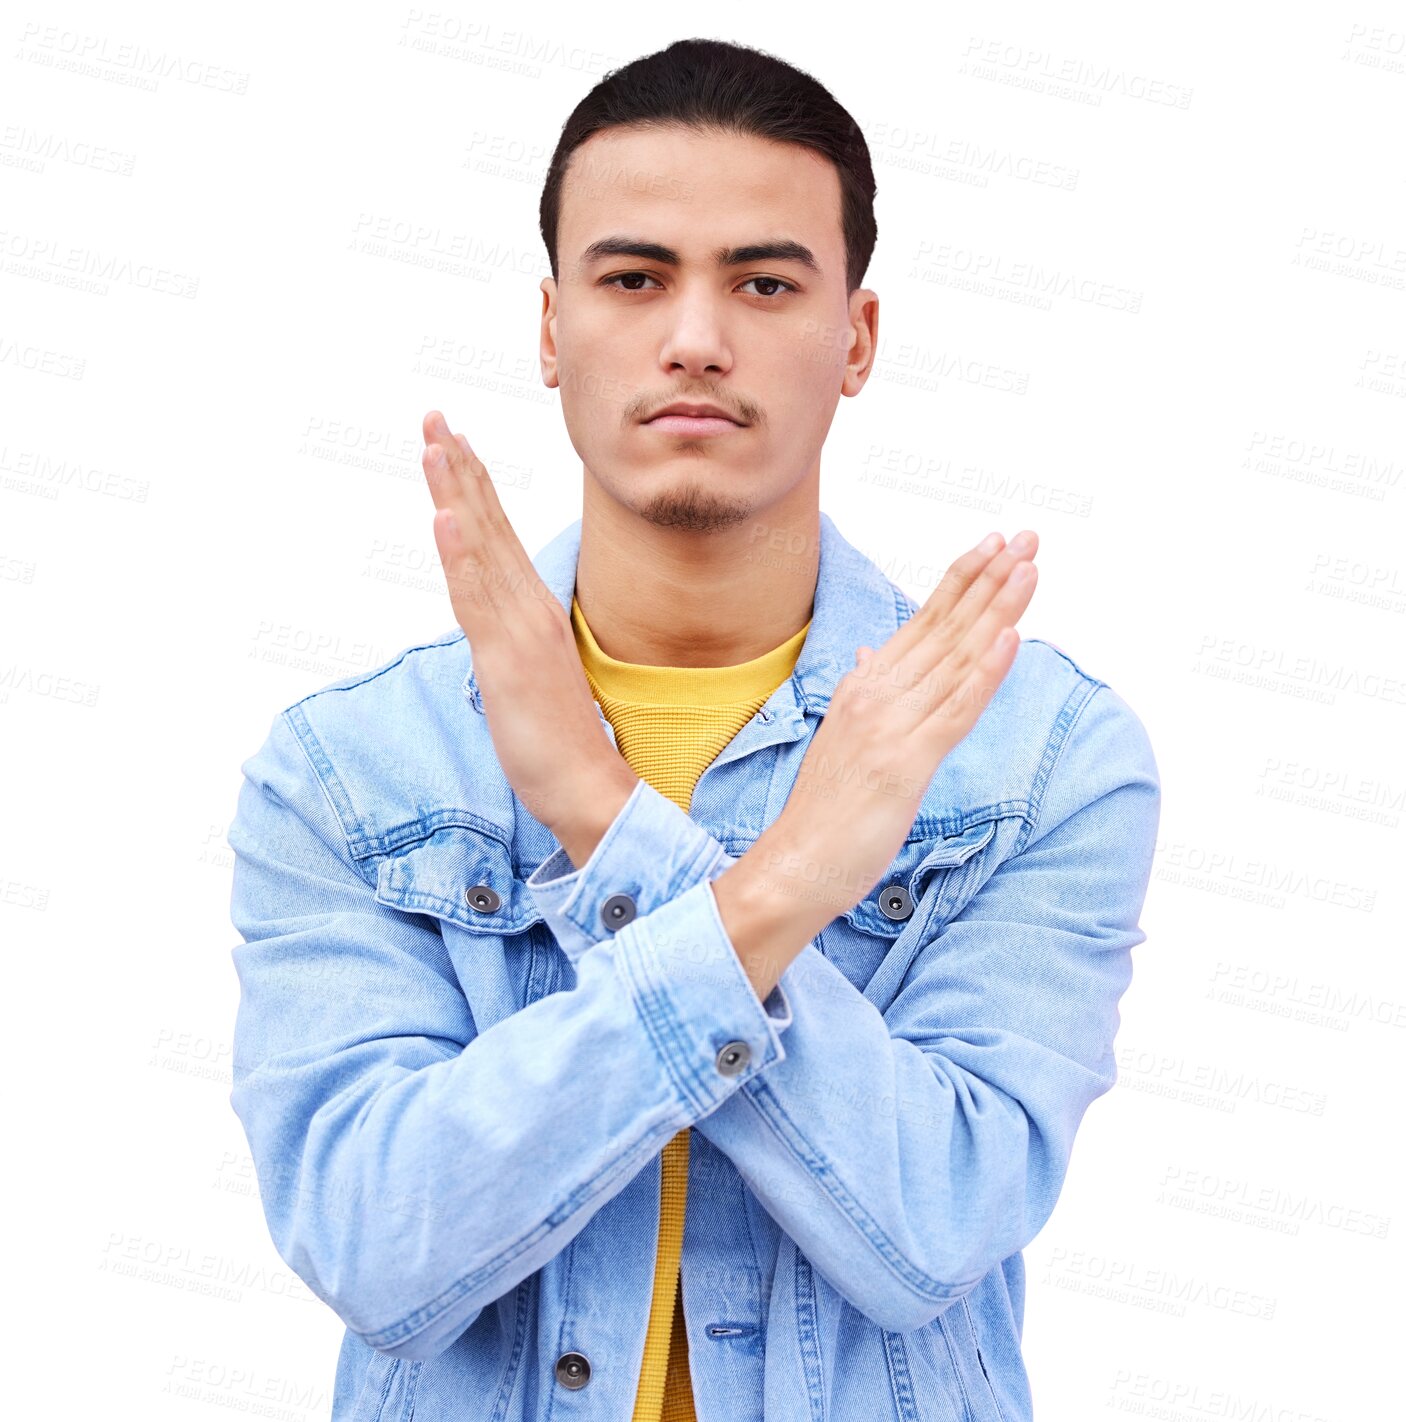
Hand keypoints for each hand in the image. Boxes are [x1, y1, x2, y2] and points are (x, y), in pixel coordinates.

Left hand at [419, 410, 636, 853]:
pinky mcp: (505, 657)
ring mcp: (518, 630)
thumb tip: (495, 630)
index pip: (499, 535)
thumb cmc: (560, 739)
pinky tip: (446, 517)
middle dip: (459, 468)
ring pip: (481, 548)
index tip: (453, 442)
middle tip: (435, 417)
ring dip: (457, 492)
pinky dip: (461, 554)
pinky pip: (477, 597)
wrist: (587, 784)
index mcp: (534, 610)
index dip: (474, 486)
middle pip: (489, 525)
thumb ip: (514, 643)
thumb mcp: (530, 677)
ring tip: (437, 443)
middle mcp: (529, 608)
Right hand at [713, 530, 1037, 993]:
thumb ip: (863, 692)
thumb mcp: (843, 738)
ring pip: (956, 657)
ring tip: (1029, 568)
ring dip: (998, 609)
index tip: (994, 545)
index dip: (961, 580)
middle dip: (990, 578)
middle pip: (945, 626)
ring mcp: (893, 725)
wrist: (795, 862)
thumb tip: (869, 657)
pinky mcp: (908, 761)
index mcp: (865, 686)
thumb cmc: (825, 808)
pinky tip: (1011, 638)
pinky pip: (956, 709)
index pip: (923, 622)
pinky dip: (986, 672)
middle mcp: (878, 694)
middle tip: (1027, 537)